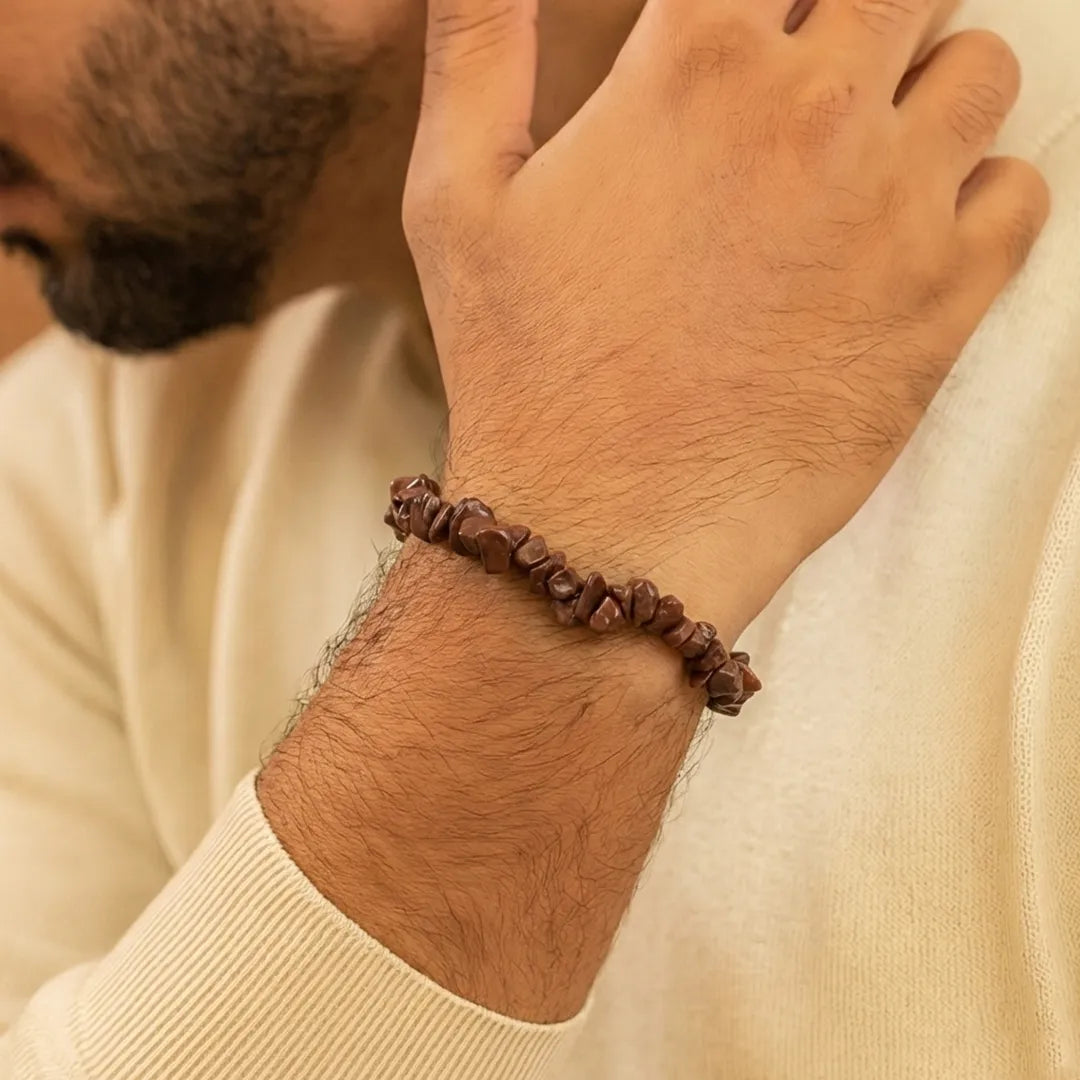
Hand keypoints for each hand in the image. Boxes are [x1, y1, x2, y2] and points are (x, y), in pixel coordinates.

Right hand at [404, 0, 1048, 636]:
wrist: (605, 530)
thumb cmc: (524, 374)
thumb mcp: (455, 197)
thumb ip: (477, 45)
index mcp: (695, 64)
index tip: (748, 34)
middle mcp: (813, 111)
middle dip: (860, 11)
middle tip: (816, 76)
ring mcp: (893, 205)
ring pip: (978, 68)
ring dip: (927, 91)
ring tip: (863, 157)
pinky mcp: (945, 303)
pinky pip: (1019, 193)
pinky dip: (977, 198)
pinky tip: (904, 240)